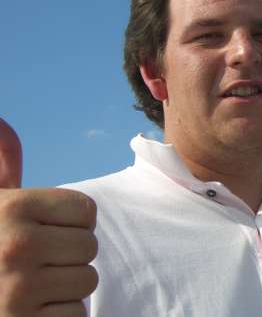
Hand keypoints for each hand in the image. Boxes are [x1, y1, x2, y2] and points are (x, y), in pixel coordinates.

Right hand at [0, 118, 98, 315]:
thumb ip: (2, 170)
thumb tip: (5, 126)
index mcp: (12, 208)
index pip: (86, 210)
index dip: (72, 223)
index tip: (46, 230)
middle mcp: (17, 245)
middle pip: (89, 246)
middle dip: (68, 256)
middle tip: (37, 262)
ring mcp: (19, 289)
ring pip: (86, 281)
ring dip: (66, 287)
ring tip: (33, 286)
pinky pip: (77, 314)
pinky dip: (61, 314)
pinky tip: (33, 310)